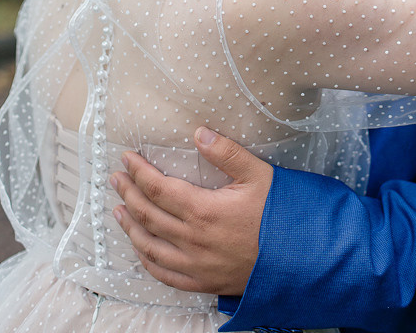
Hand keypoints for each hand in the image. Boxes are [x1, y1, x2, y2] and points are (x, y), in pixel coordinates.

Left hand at [110, 127, 272, 294]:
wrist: (300, 260)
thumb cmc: (279, 215)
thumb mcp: (258, 174)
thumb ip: (227, 153)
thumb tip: (199, 133)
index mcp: (203, 210)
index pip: (158, 188)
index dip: (138, 172)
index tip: (126, 159)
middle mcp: (192, 240)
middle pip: (148, 215)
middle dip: (128, 193)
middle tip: (115, 178)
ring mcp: (195, 265)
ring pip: (149, 246)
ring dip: (130, 226)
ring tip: (118, 210)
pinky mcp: (202, 282)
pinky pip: (164, 274)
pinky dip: (146, 259)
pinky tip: (140, 248)